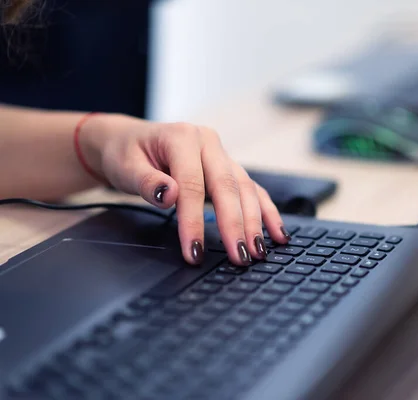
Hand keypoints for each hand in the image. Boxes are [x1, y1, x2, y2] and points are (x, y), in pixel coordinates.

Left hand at [79, 113, 291, 265]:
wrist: (129, 141)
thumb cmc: (126, 154)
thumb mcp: (125, 166)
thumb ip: (146, 182)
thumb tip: (170, 194)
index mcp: (183, 137)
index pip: (193, 185)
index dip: (194, 221)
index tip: (194, 251)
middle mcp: (209, 143)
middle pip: (228, 187)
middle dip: (235, 225)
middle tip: (240, 256)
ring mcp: (223, 155)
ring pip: (246, 189)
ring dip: (255, 222)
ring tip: (259, 251)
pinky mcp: (229, 170)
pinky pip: (253, 191)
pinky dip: (267, 213)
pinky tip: (277, 234)